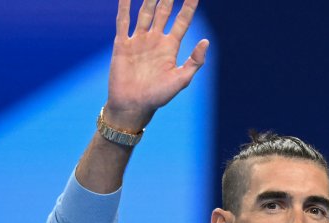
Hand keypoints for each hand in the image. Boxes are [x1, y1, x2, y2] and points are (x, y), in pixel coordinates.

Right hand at [105, 0, 209, 130]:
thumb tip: (206, 41)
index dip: (188, 7)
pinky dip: (123, 7)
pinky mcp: (122, 45)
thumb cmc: (158, 97)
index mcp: (170, 47)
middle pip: (163, 12)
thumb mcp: (181, 80)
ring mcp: (138, 41)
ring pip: (144, 13)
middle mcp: (155, 40)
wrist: (133, 106)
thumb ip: (194, 61)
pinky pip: (123, 22)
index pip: (182, 21)